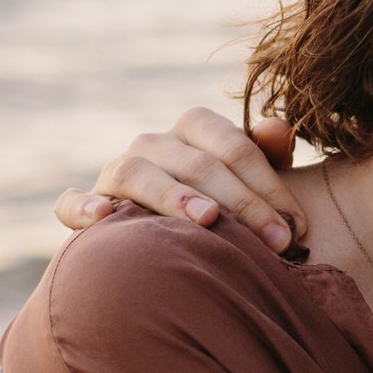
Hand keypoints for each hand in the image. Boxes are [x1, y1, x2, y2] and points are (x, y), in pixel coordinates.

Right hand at [53, 107, 305, 251]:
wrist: (162, 238)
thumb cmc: (221, 205)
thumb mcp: (249, 180)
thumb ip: (268, 155)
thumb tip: (279, 128)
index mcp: (194, 129)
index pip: (236, 148)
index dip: (270, 187)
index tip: (298, 228)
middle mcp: (153, 143)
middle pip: (199, 165)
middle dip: (243, 204)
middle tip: (278, 244)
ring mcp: (115, 170)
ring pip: (141, 174)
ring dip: (174, 196)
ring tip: (208, 219)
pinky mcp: (85, 204)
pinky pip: (74, 202)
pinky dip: (83, 207)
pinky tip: (103, 217)